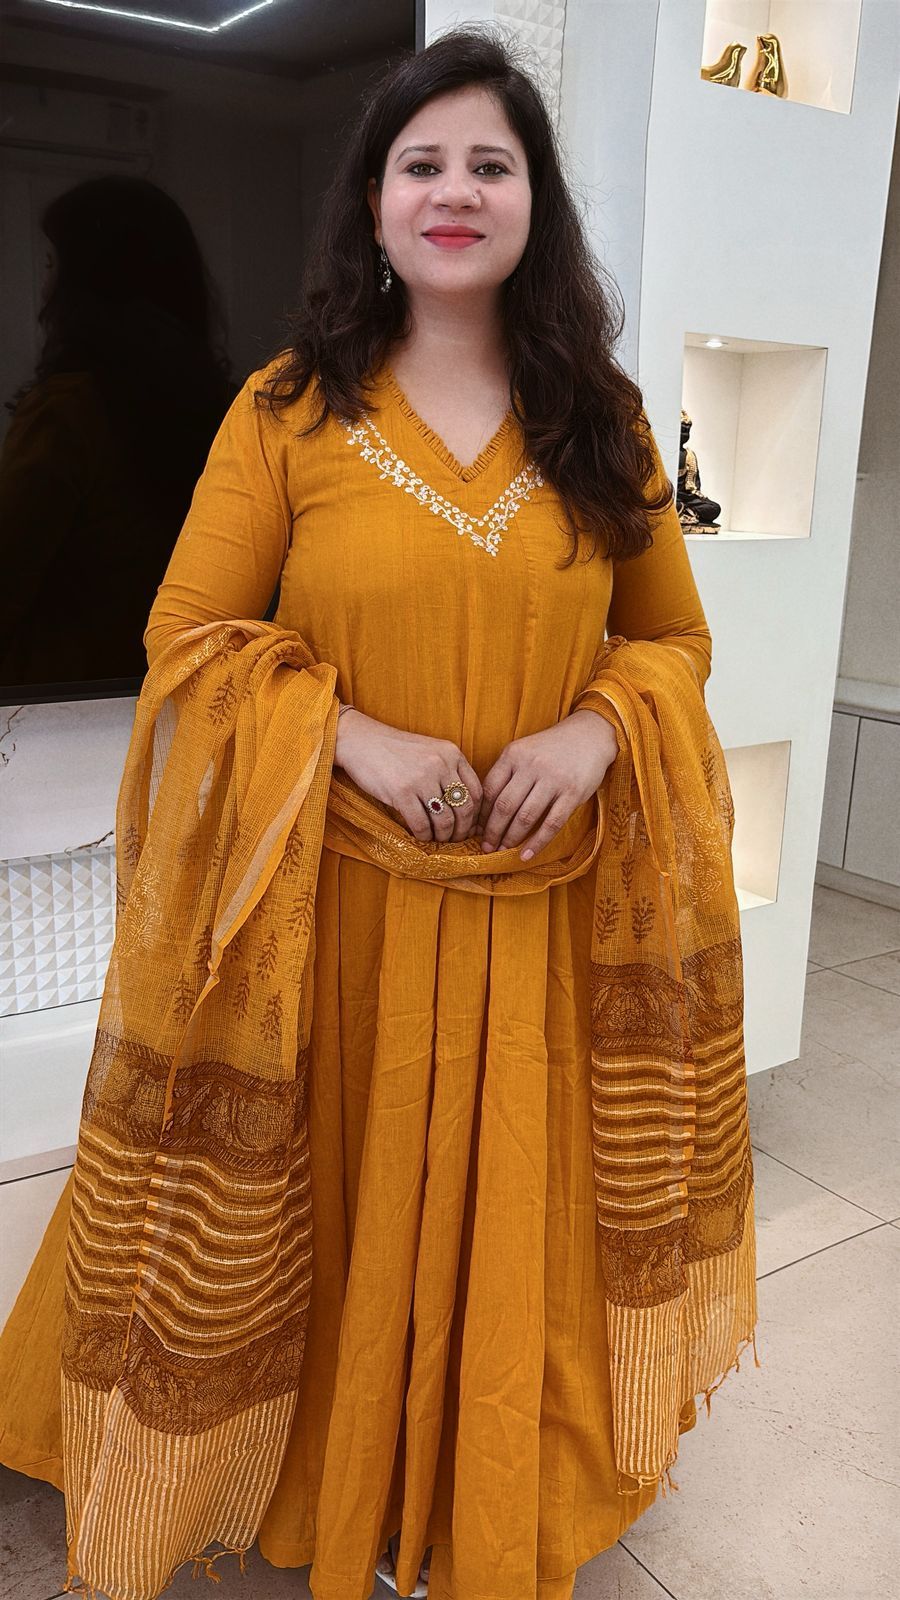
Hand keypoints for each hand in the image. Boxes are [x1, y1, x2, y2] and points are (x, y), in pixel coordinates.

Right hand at [334, 708, 481, 843]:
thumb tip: (466, 811)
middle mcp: (441, 764)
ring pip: (444, 820)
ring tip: (437, 839)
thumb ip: (448, 773)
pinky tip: (420, 836)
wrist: (360, 741)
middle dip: (462, 831)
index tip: (468, 826)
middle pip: (464, 809)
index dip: (475, 815)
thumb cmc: (395, 751)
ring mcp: (421, 778)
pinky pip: (421, 824)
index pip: (477, 792)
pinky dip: (423, 835)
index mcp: (452, 754)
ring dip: (442, 836)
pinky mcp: (401, 792)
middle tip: (455, 839)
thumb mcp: (429, 752)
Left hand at [475, 710, 618, 861]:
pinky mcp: (573, 793)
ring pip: (525, 817)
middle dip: (492, 831)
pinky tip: (526, 855)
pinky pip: (551, 823)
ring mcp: (553, 780)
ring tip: (502, 851)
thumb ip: (507, 774)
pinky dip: (537, 843)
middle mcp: (531, 766)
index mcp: (513, 754)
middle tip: (486, 847)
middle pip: (504, 806)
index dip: (481, 813)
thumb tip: (485, 811)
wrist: (590, 735)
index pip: (490, 789)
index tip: (476, 829)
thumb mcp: (524, 751)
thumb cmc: (551, 749)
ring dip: (511, 838)